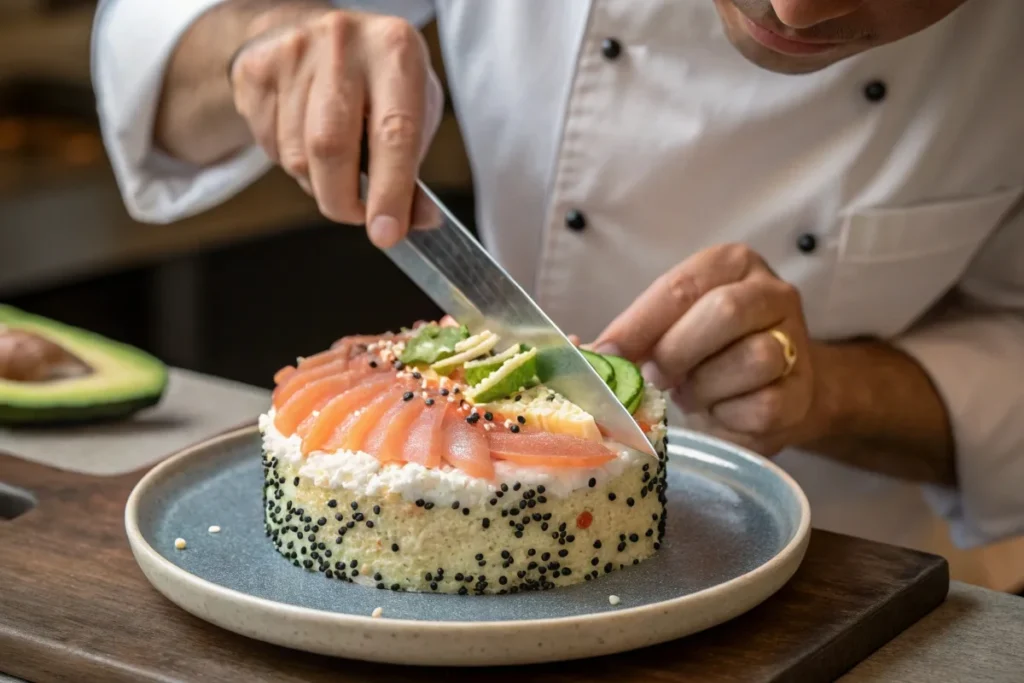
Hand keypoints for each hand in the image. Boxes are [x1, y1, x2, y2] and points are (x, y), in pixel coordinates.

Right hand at [229, 7, 439, 246]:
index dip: (389, 192)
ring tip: (333, 164)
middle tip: (356, 215)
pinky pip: (269, 147)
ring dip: (317, 183)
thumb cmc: (376, 83)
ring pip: (298, 156)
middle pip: (331, 147)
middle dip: (342, 200)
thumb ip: (413, 168)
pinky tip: (303, 138)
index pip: (394, 133)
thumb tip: (419, 221)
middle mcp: (344, 44)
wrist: (312, 32)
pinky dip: (291, 163)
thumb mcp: (412, 110)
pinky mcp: (256, 70)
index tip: (386, 233)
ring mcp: (294, 53)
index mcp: (395, 50)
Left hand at [596, 244, 826, 455]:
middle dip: (677, 351)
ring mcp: (795, 342)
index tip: (605, 355)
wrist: (770, 392)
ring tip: (690, 392)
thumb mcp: (669, 330)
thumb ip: (632, 336)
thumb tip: (580, 353)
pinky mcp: (800, 394)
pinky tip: (719, 410)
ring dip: (703, 387)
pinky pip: (760, 406)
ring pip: (750, 359)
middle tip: (655, 376)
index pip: (681, 285)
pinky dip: (726, 415)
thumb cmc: (705, 354)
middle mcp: (772, 293)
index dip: (638, 324)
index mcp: (732, 264)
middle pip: (724, 312)